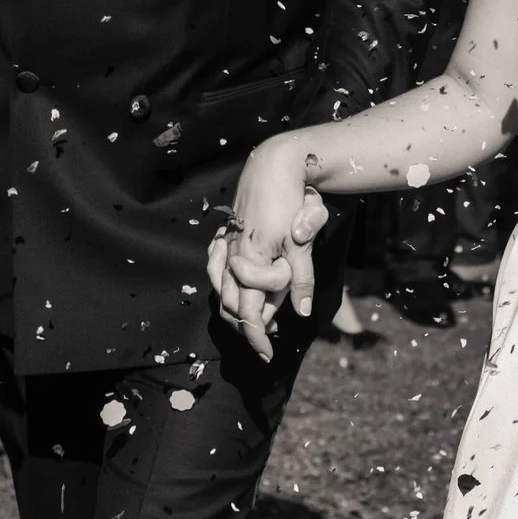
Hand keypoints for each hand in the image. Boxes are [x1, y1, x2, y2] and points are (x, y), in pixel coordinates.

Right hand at [206, 139, 329, 362]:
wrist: (274, 162)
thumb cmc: (292, 199)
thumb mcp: (302, 240)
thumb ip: (300, 278)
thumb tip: (301, 313)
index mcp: (252, 261)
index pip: (249, 313)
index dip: (257, 338)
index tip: (267, 356)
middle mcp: (233, 256)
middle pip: (232, 305)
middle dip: (247, 326)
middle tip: (266, 340)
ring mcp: (226, 244)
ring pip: (221, 288)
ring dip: (235, 307)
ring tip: (254, 318)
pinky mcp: (226, 232)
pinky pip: (216, 265)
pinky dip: (223, 282)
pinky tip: (233, 286)